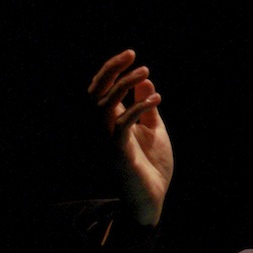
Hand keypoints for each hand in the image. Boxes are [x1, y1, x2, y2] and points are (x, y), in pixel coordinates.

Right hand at [88, 49, 173, 225]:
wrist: (153, 197)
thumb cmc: (152, 166)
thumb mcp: (154, 130)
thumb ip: (147, 107)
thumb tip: (146, 80)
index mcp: (112, 122)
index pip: (103, 89)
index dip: (113, 70)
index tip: (131, 55)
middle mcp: (104, 129)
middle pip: (97, 92)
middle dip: (112, 71)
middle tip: (133, 56)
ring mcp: (108, 140)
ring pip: (104, 105)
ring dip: (124, 86)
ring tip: (145, 72)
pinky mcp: (118, 153)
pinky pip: (121, 126)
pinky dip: (137, 109)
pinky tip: (155, 100)